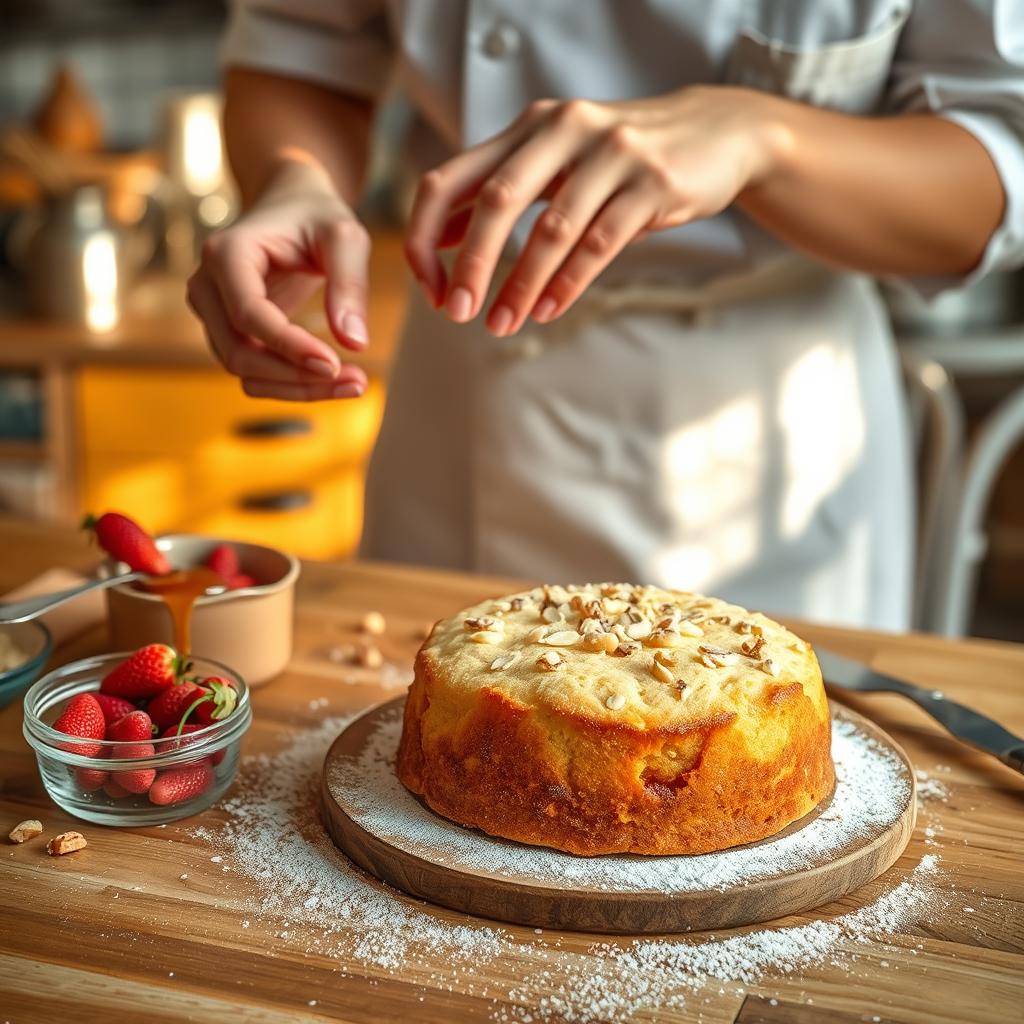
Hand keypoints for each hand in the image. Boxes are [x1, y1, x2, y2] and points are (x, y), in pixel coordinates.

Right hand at [186, 160, 370, 400]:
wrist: (292, 207)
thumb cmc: (318, 216)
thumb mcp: (344, 237)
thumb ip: (349, 284)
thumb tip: (355, 343)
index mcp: (227, 253)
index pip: (248, 315)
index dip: (289, 347)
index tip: (334, 364)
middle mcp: (207, 287)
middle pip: (240, 355)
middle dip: (298, 377)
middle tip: (359, 382)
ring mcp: (213, 314)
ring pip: (246, 374)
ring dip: (298, 388)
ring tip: (355, 383)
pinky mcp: (230, 334)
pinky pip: (256, 374)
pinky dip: (293, 385)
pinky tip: (334, 379)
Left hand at [405, 87, 779, 335]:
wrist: (716, 133)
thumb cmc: (619, 159)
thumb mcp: (556, 162)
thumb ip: (499, 191)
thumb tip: (436, 240)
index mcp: (527, 127)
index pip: (451, 178)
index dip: (427, 234)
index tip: (430, 287)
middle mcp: (562, 129)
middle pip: (497, 201)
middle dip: (471, 265)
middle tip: (457, 314)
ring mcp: (611, 153)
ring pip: (552, 229)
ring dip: (521, 285)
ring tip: (502, 326)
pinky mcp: (652, 183)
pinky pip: (599, 242)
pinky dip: (568, 283)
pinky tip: (548, 311)